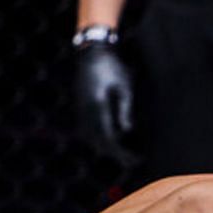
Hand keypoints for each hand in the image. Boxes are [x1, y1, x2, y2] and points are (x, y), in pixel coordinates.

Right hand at [75, 42, 136, 163]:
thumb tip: (126, 131)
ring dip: (104, 147)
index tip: (132, 159)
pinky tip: (108, 140)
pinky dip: (96, 138)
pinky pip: (85, 128)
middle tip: (130, 161)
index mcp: (98, 105)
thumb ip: (124, 110)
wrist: (92, 51)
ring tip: (121, 154)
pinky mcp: (79, 105)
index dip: (120, 151)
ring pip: (89, 137)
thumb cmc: (112, 67)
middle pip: (97, 141)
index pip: (108, 136)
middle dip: (114, 153)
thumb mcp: (124, 87)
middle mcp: (86, 109)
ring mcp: (80, 107)